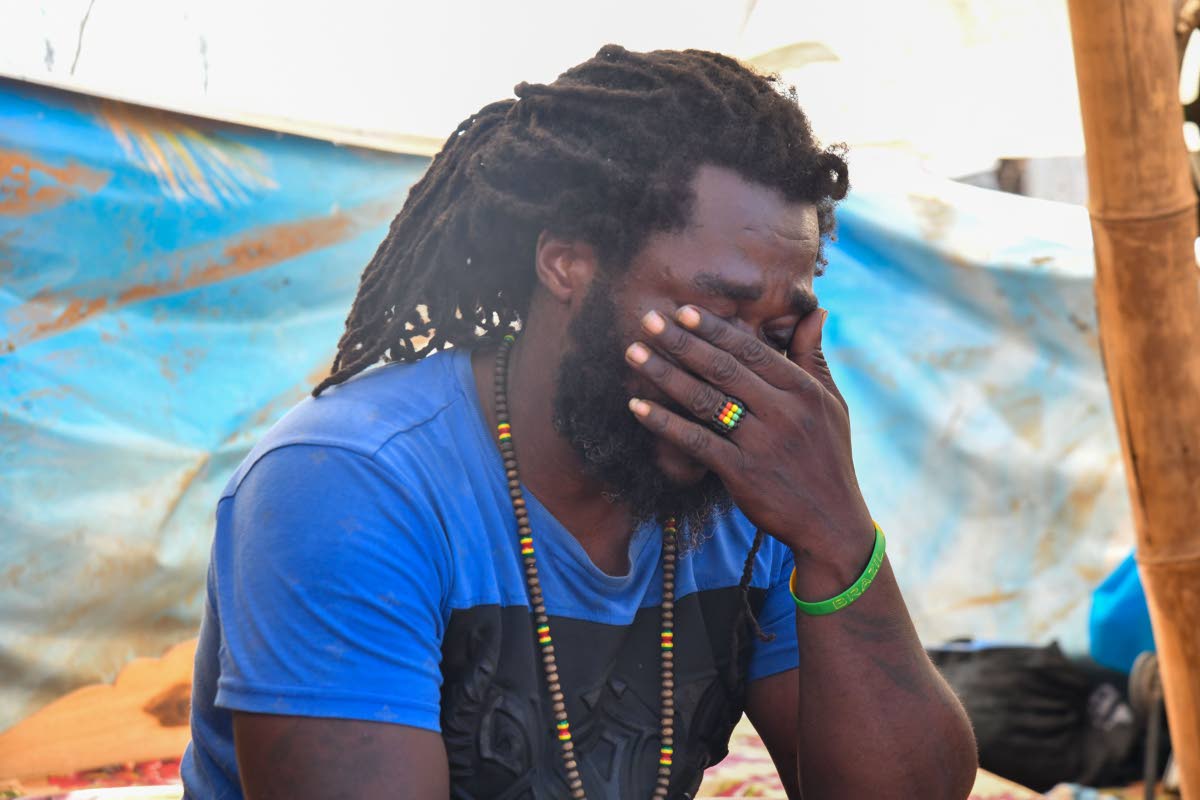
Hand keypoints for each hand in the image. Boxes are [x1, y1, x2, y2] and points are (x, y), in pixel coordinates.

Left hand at [625, 305, 873, 585]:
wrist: (831, 522)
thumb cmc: (828, 458)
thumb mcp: (831, 403)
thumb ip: (813, 357)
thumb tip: (816, 310)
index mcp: (803, 390)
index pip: (751, 351)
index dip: (715, 329)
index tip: (683, 311)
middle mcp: (783, 412)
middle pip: (723, 369)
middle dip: (682, 342)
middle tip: (647, 320)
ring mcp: (761, 443)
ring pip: (704, 400)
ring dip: (664, 374)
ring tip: (634, 353)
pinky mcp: (742, 473)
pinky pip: (696, 441)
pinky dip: (664, 422)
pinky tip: (637, 407)